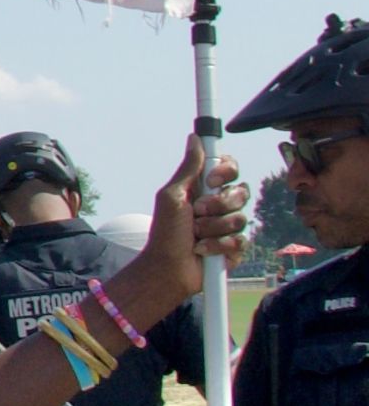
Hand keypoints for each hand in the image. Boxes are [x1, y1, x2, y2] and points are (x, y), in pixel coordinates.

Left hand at [146, 136, 249, 294]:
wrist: (168, 267)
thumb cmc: (165, 232)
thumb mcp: (172, 196)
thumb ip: (188, 168)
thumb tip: (194, 138)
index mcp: (206, 189)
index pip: (230, 169)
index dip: (226, 172)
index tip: (210, 180)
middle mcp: (221, 205)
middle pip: (241, 192)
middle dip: (217, 204)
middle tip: (196, 212)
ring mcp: (230, 227)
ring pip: (240, 218)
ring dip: (212, 228)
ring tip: (195, 235)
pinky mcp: (236, 248)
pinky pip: (240, 240)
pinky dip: (217, 246)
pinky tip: (202, 250)